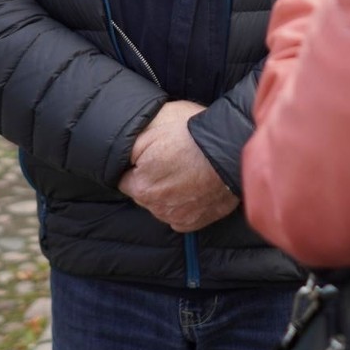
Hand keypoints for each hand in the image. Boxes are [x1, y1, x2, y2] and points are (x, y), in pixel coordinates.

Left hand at [119, 100, 239, 232]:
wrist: (231, 147)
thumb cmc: (191, 134)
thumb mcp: (151, 128)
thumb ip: (129, 147)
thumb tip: (119, 158)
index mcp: (142, 188)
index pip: (126, 180)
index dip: (138, 165)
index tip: (152, 155)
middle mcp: (157, 209)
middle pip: (145, 194)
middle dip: (153, 179)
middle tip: (171, 159)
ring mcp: (179, 217)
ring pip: (163, 205)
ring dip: (169, 192)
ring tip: (186, 170)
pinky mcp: (198, 221)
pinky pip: (182, 214)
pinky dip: (186, 203)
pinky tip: (195, 185)